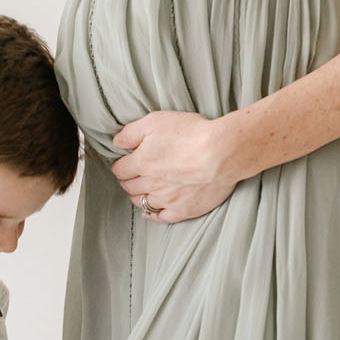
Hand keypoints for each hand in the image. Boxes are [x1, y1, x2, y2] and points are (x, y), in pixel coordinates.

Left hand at [110, 111, 240, 223]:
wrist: (222, 153)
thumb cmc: (192, 133)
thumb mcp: (156, 121)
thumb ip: (131, 132)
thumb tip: (116, 142)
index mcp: (141, 162)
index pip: (120, 169)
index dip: (121, 165)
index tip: (125, 162)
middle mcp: (150, 183)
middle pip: (129, 187)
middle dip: (128, 180)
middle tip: (133, 175)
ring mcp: (166, 199)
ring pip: (142, 202)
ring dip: (138, 196)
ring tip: (142, 190)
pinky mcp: (183, 210)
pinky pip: (161, 217)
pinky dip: (153, 214)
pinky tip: (152, 210)